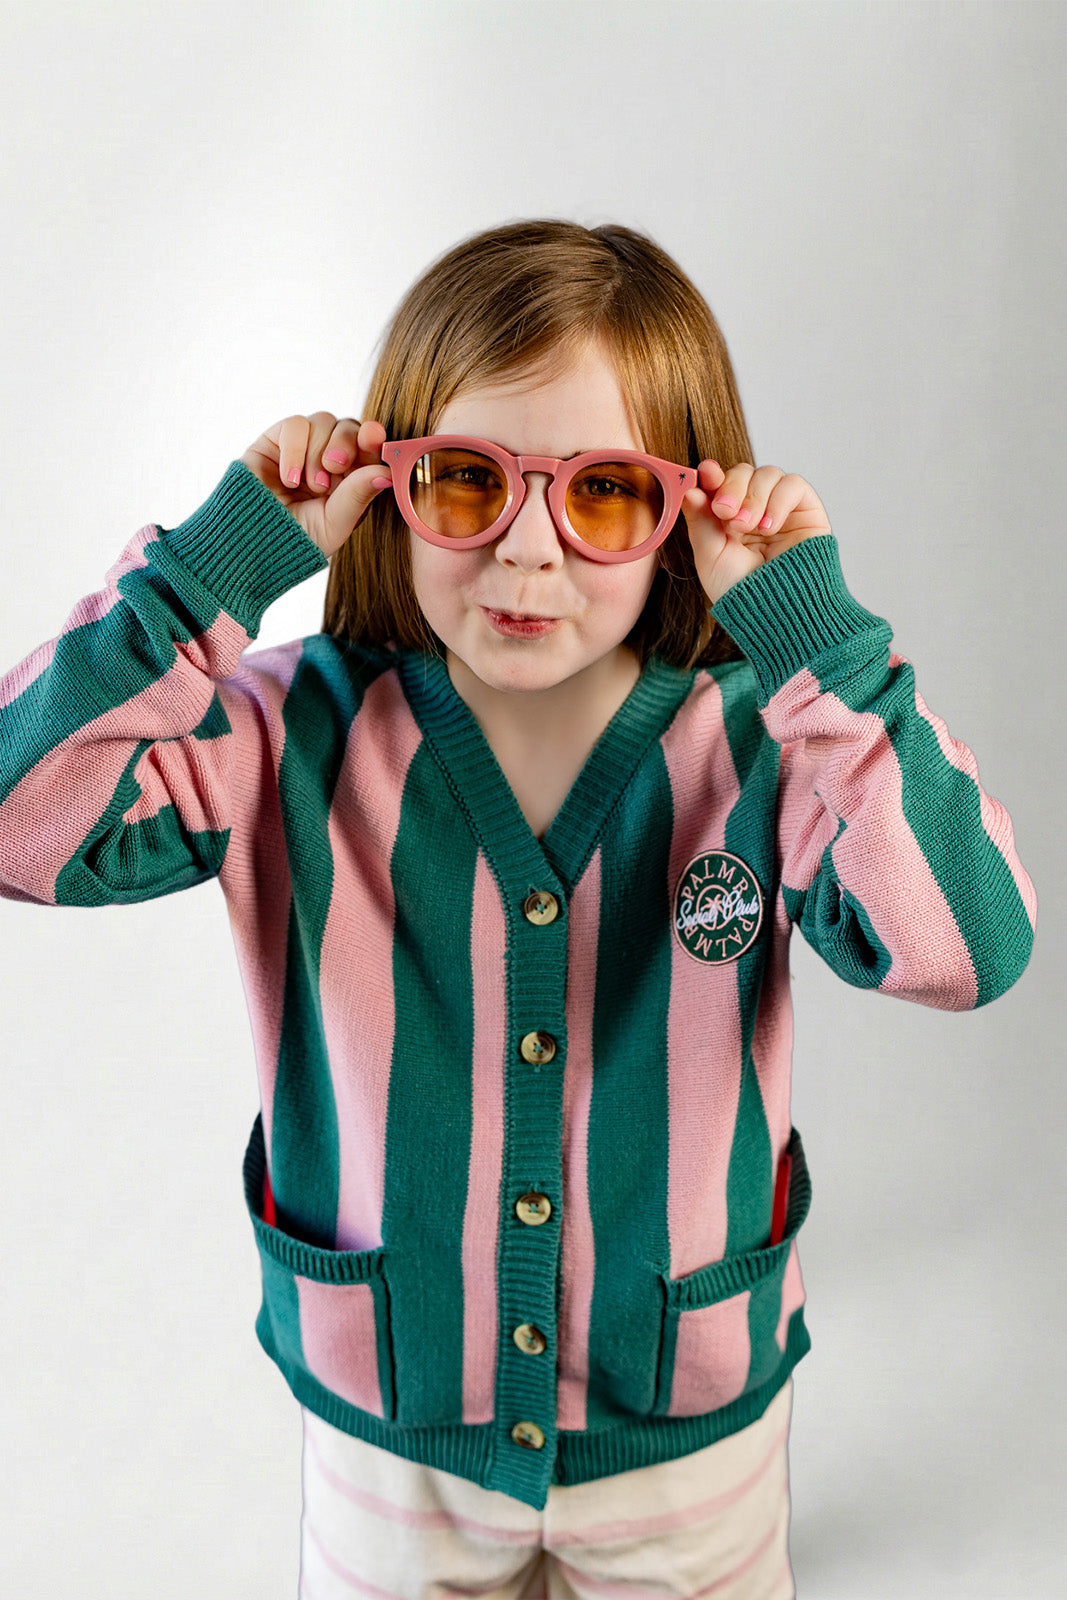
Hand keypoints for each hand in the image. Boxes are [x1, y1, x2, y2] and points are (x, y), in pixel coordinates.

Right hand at [240, 413, 390, 558]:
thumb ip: (358, 495)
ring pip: (324, 420)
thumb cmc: (297, 539)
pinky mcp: (276, 440)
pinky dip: (295, 449)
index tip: (373, 437)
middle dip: (346, 443)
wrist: (253, 543)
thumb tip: (388, 473)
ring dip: (318, 452)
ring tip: (311, 485)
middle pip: (349, 427)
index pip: (370, 447)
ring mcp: (304, 447)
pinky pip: (295, 425)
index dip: (374, 438)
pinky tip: (290, 478)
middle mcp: (330, 458)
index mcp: (352, 478)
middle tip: (334, 467)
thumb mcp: (334, 523)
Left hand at [681, 461, 831, 607]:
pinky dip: (778, 500)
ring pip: (767, 473)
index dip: (712, 474)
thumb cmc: (741, 591)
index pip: (721, 482)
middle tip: (726, 513)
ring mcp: (781, 508)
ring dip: (754, 497)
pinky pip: (793, 484)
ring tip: (750, 528)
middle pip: (743, 472)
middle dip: (732, 487)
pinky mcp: (806, 510)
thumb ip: (700, 520)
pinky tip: (770, 527)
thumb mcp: (710, 555)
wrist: (775, 610)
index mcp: (728, 518)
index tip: (706, 473)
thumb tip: (691, 488)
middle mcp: (754, 509)